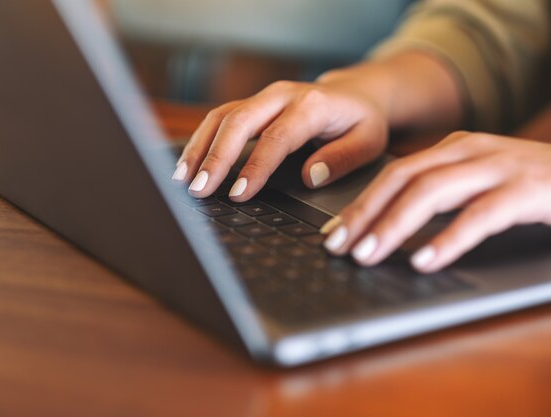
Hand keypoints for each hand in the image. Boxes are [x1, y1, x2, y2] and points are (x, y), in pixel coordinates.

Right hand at [172, 80, 387, 200]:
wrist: (356, 93)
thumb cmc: (362, 121)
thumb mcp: (368, 142)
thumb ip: (342, 159)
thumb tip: (310, 177)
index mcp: (313, 106)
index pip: (278, 137)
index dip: (256, 167)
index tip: (239, 194)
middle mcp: (282, 96)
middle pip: (239, 121)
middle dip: (215, 157)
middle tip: (198, 189)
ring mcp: (264, 98)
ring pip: (222, 117)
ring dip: (200, 148)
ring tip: (182, 180)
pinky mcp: (253, 105)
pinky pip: (220, 118)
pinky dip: (201, 140)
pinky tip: (189, 164)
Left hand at [320, 132, 550, 272]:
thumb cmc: (539, 184)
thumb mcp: (483, 181)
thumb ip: (446, 194)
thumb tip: (396, 227)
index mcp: (455, 148)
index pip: (393, 173)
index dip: (359, 202)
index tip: (334, 232)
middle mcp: (470, 151)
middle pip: (402, 178)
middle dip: (364, 214)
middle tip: (337, 247)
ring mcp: (498, 167)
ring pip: (431, 192)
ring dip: (394, 226)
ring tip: (368, 255)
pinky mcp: (527, 190)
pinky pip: (479, 215)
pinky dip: (448, 239)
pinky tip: (426, 261)